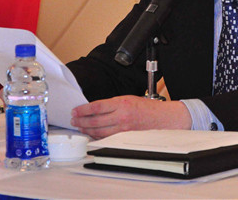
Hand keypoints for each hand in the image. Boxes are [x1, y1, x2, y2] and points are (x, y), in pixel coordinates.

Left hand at [71, 95, 191, 138]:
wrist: (164, 119)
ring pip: (99, 131)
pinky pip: (107, 138)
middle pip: (95, 120)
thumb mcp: (129, 99)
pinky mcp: (126, 138)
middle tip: (73, 120)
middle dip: (81, 121)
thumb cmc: (147, 108)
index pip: (97, 107)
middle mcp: (122, 116)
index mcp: (122, 103)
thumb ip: (112, 104)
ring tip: (79, 127)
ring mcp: (123, 129)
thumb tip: (96, 108)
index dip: (83, 110)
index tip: (75, 110)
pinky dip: (97, 136)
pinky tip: (91, 134)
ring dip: (87, 130)